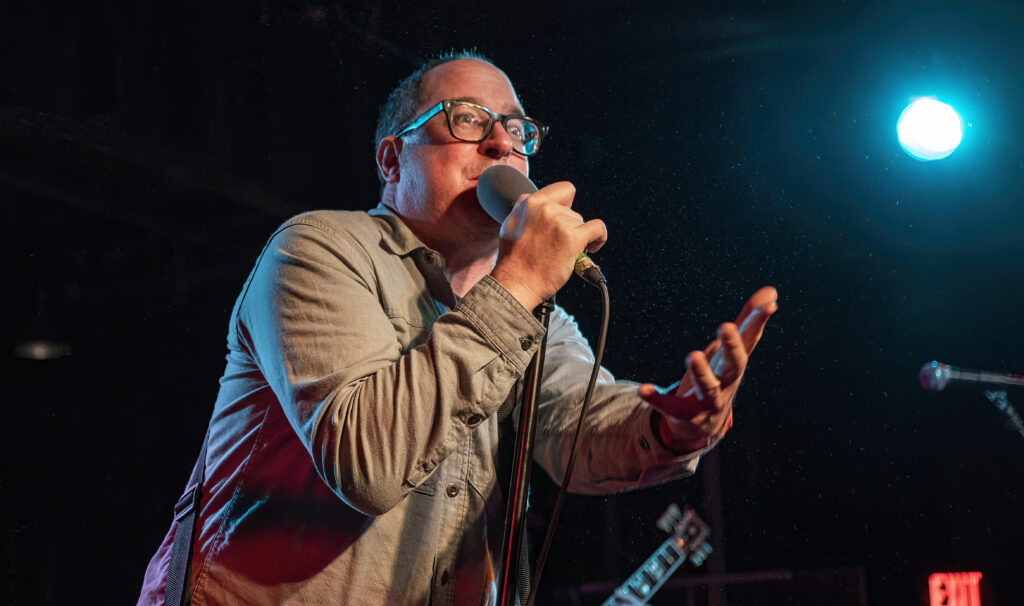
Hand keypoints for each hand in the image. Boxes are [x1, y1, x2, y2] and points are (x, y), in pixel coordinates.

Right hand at [490, 181, 606, 309]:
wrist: (516, 283)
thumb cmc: (514, 262)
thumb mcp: (512, 226)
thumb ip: (529, 212)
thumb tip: (546, 207)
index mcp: (529, 203)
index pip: (563, 190)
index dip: (566, 206)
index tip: (563, 220)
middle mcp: (544, 208)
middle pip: (573, 210)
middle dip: (569, 227)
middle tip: (559, 245)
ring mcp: (559, 221)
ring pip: (582, 222)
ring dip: (579, 237)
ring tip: (565, 253)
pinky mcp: (572, 237)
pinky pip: (598, 229)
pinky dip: (599, 239)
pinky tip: (592, 248)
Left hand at [637, 286, 777, 452]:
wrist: (703, 426)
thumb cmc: (720, 379)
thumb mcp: (732, 351)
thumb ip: (748, 321)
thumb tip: (771, 291)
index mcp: (735, 365)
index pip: (750, 341)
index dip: (758, 323)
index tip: (769, 306)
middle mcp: (727, 383)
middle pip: (736, 367)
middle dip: (732, 348)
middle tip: (725, 326)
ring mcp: (707, 401)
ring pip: (708, 388)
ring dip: (702, 373)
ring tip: (692, 355)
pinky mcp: (685, 414)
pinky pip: (670, 407)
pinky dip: (657, 398)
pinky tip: (643, 389)